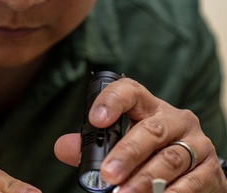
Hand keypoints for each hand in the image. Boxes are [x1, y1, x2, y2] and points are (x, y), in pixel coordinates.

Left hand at [55, 78, 226, 191]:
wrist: (195, 170)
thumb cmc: (150, 152)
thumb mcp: (123, 142)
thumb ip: (93, 145)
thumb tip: (63, 147)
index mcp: (149, 108)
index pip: (131, 92)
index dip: (112, 101)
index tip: (95, 119)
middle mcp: (175, 120)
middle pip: (151, 130)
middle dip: (127, 153)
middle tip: (108, 174)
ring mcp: (195, 143)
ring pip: (170, 158)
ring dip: (145, 179)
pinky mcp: (210, 169)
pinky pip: (191, 182)